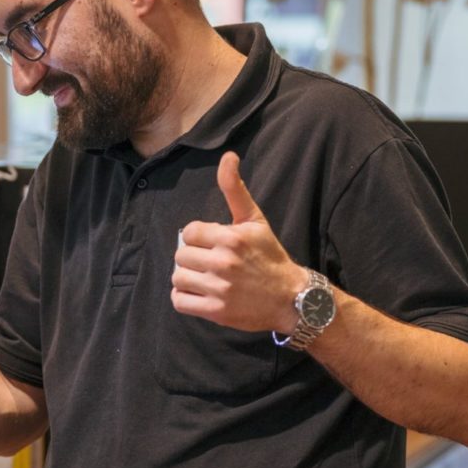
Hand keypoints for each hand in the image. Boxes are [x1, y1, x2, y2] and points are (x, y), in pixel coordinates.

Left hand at [171, 151, 304, 333]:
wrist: (289, 297)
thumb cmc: (269, 256)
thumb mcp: (255, 220)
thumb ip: (235, 190)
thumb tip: (228, 156)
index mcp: (231, 237)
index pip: (190, 232)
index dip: (199, 238)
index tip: (212, 245)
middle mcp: (224, 262)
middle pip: (181, 255)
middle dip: (192, 258)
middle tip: (209, 263)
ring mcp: (219, 288)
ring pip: (178, 278)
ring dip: (187, 279)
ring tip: (204, 279)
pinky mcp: (216, 311)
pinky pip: (179, 301)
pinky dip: (184, 299)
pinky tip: (199, 294)